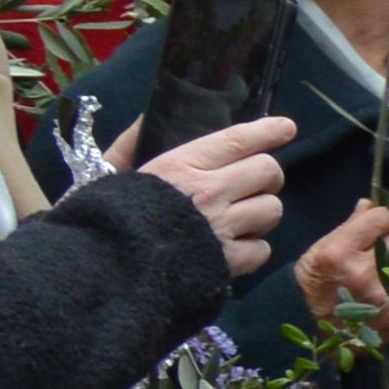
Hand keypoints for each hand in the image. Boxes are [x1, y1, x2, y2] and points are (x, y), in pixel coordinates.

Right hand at [117, 113, 298, 278]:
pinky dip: (252, 250)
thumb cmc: (106, 217)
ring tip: (236, 221)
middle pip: (268, 171)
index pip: (236, 140)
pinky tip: (230, 250)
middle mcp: (208, 192)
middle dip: (265, 177)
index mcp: (180, 165)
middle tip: (250, 186)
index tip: (286, 128)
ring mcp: (222, 227)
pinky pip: (263, 249)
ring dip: (259, 214)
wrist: (102, 269)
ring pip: (272, 209)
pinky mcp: (228, 262)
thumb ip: (129, 144)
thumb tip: (143, 120)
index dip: (267, 131)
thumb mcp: (110, 172)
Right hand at [291, 194, 388, 333]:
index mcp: (339, 252)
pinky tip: (377, 300)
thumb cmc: (314, 285)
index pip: (383, 219)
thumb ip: (350, 226)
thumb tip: (372, 203)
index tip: (378, 225)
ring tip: (370, 283)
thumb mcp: (321, 251)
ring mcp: (381, 298)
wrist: (310, 334)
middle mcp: (362, 273)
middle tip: (367, 261)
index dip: (382, 220)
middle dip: (384, 248)